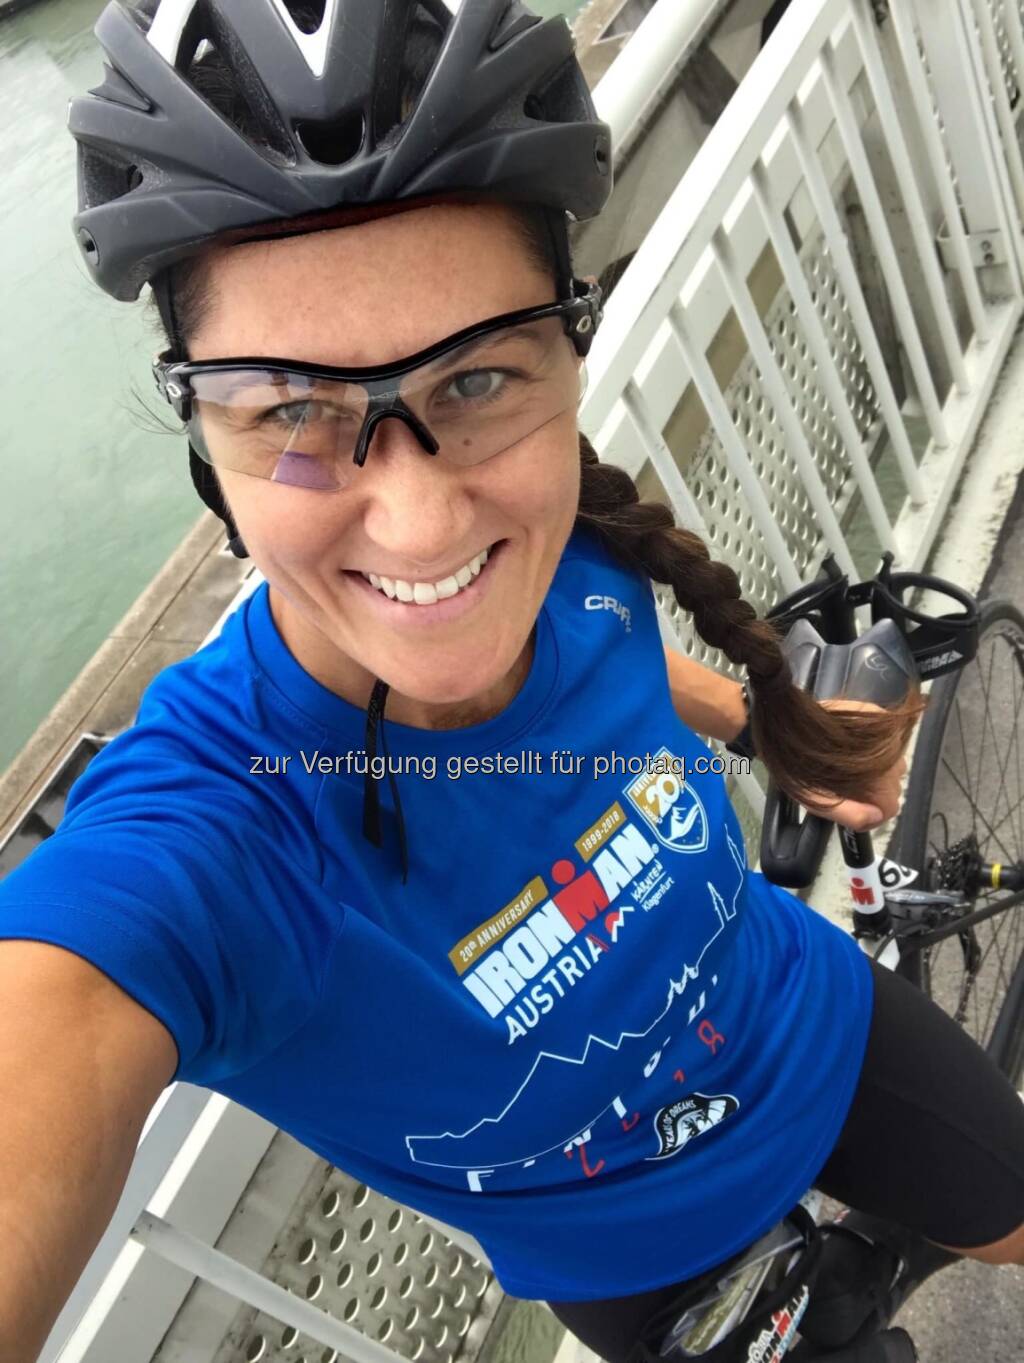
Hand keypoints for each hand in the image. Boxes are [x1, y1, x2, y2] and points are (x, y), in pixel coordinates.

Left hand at [795, 699, 909, 832]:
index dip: (871, 812)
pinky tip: (851, 747)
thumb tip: (878, 816)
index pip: (891, 806)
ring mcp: (886, 732)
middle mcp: (890, 755)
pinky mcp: (878, 713)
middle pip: (891, 785)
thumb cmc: (798, 765)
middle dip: (872, 790)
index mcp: (878, 780)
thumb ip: (852, 816)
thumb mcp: (820, 802)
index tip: (855, 809)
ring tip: (847, 767)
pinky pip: (887, 739)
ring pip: (891, 763)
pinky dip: (874, 747)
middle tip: (845, 787)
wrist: (784, 725)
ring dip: (875, 769)